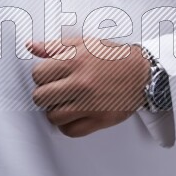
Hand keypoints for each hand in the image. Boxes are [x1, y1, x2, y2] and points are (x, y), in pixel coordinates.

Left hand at [27, 36, 150, 138]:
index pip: (38, 75)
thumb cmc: (115, 57)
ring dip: (56, 111)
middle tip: (56, 91)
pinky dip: (68, 126)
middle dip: (45, 94)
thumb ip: (55, 47)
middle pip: (41, 97)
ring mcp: (90, 103)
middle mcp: (81, 83)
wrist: (143, 73)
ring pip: (53, 117)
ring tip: (66, 103)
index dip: (42, 76)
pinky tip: (74, 115)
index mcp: (75, 61)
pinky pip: (71, 131)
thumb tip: (32, 47)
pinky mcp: (100, 119)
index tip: (49, 77)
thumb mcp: (85, 44)